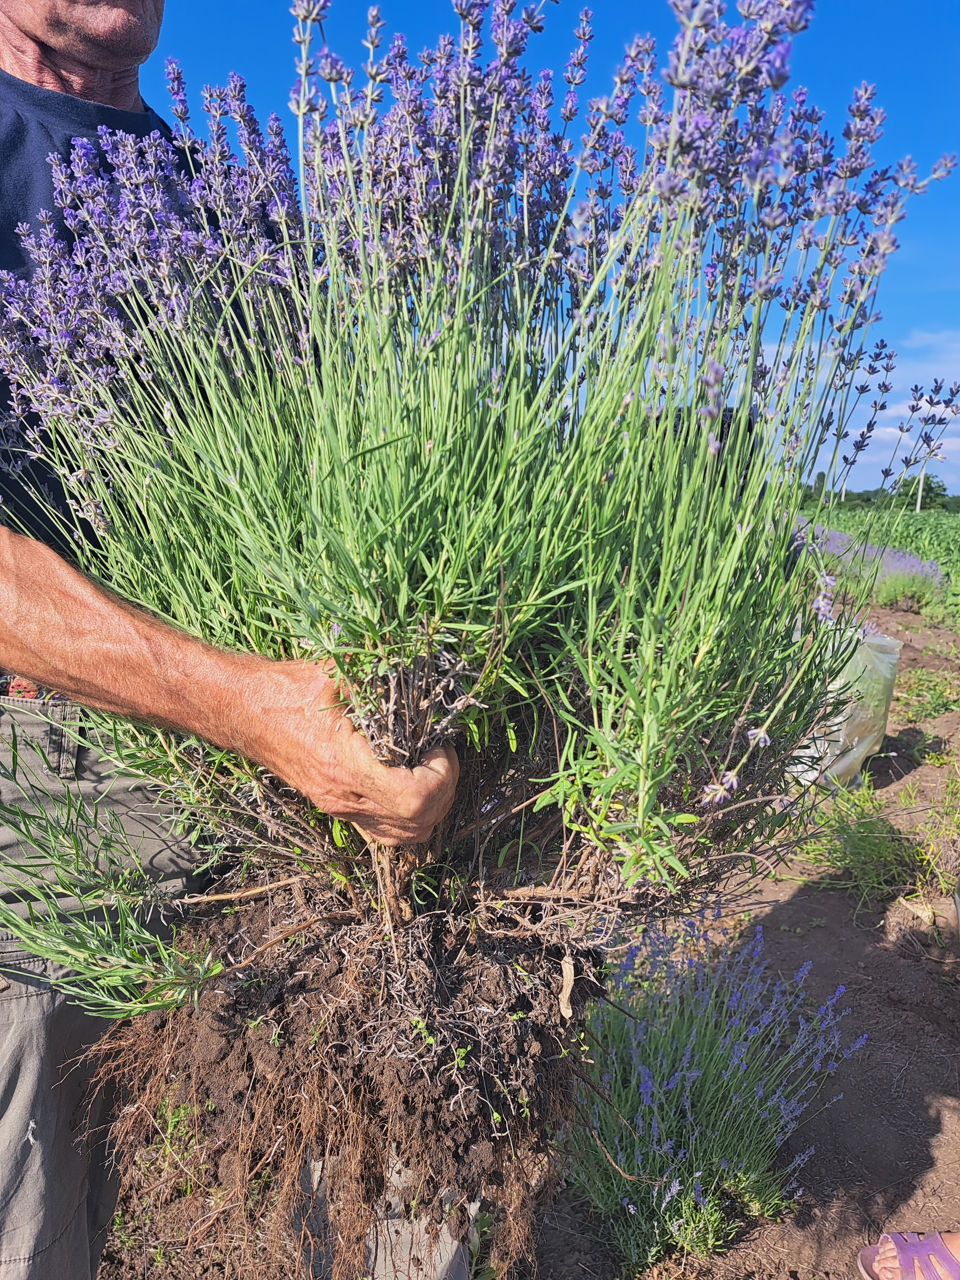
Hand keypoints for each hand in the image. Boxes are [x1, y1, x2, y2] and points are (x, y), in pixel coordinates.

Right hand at [237, 661, 458, 846]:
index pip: (415, 799)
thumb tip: (422, 674)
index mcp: (346, 765)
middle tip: (439, 753)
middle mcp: (343, 796)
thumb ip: (381, 677)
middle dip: (444, 789)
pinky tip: (412, 783)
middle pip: (418, 823)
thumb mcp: (337, 673)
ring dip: (432, 807)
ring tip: (430, 768)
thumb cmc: (287, 688)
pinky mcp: (336, 808)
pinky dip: (411, 818)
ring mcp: (339, 808)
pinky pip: (385, 833)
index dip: (442, 776)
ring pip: (405, 837)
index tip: (438, 745)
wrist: (243, 710)